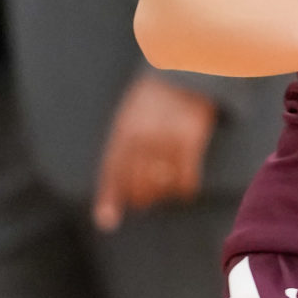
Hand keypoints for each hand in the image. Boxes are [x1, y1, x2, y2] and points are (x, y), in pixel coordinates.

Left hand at [94, 77, 216, 229]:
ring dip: (163, 192)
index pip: (112, 173)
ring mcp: (167, 140)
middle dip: (142, 197)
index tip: (107, 222)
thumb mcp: (127, 122)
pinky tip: (184, 186)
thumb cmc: (151, 105)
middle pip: (138, 186)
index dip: (108, 200)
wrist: (184, 75)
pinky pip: (186, 180)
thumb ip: (119, 155)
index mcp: (123, 131)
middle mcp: (143, 138)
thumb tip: (113, 188)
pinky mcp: (191, 141)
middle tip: (146, 198)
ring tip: (165, 183)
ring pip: (162, 186)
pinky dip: (185, 189)